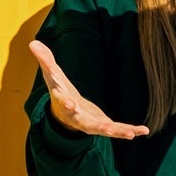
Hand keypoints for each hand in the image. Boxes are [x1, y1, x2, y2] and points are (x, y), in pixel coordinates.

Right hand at [28, 40, 149, 139]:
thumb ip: (45, 60)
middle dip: (96, 126)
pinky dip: (131, 130)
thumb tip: (32, 42)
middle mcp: (78, 118)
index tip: (70, 103)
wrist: (65, 114)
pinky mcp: (104, 126)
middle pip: (86, 124)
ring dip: (117, 132)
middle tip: (106, 128)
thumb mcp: (52, 75)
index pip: (64, 103)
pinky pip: (118, 129)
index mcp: (65, 104)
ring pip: (105, 130)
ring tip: (130, 133)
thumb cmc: (60, 91)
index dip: (67, 103)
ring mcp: (92, 124)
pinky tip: (144, 130)